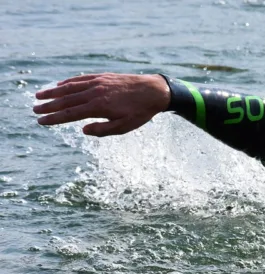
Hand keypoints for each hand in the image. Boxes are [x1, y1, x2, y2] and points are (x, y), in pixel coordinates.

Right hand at [33, 73, 170, 136]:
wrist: (155, 91)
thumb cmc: (140, 112)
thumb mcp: (124, 127)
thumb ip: (103, 130)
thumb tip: (83, 130)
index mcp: (99, 107)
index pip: (70, 114)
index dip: (54, 118)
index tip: (41, 121)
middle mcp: (95, 93)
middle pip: (66, 100)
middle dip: (49, 105)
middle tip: (34, 110)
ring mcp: (98, 82)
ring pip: (70, 87)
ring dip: (53, 92)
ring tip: (39, 96)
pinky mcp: (103, 76)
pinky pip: (81, 79)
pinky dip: (68, 82)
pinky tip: (60, 85)